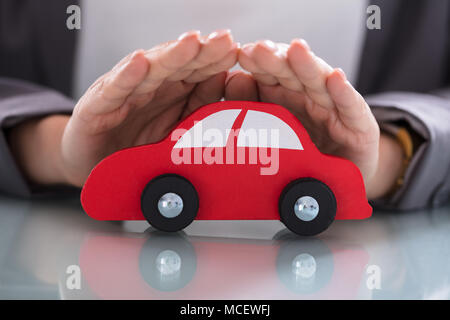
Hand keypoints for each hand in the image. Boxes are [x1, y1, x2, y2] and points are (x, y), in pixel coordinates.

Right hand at [9, 30, 237, 187]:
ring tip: (191, 43)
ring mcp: (123, 95)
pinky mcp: (95, 107)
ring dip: (170, 57)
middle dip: (201, 52)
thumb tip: (227, 80)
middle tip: (223, 40)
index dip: (215, 61)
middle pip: (177, 66)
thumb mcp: (176, 133)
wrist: (95, 168)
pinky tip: (140, 63)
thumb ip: (198, 108)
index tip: (236, 52)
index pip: (196, 72)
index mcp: (171, 93)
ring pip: (149, 72)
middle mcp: (149, 88)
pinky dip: (126, 77)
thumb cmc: (136, 149)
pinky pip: (113, 91)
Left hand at [226, 39, 401, 197]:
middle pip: (293, 74)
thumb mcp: (274, 133)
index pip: (271, 73)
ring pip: (320, 84)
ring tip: (296, 50)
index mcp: (286, 96)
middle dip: (277, 60)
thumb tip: (233, 79)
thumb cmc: (305, 153)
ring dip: (307, 66)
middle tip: (261, 49)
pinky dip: (343, 93)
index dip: (259, 63)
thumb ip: (252, 107)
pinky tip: (336, 77)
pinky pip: (351, 108)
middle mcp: (310, 97)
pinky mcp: (359, 127)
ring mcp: (335, 109)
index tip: (244, 55)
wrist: (341, 181)